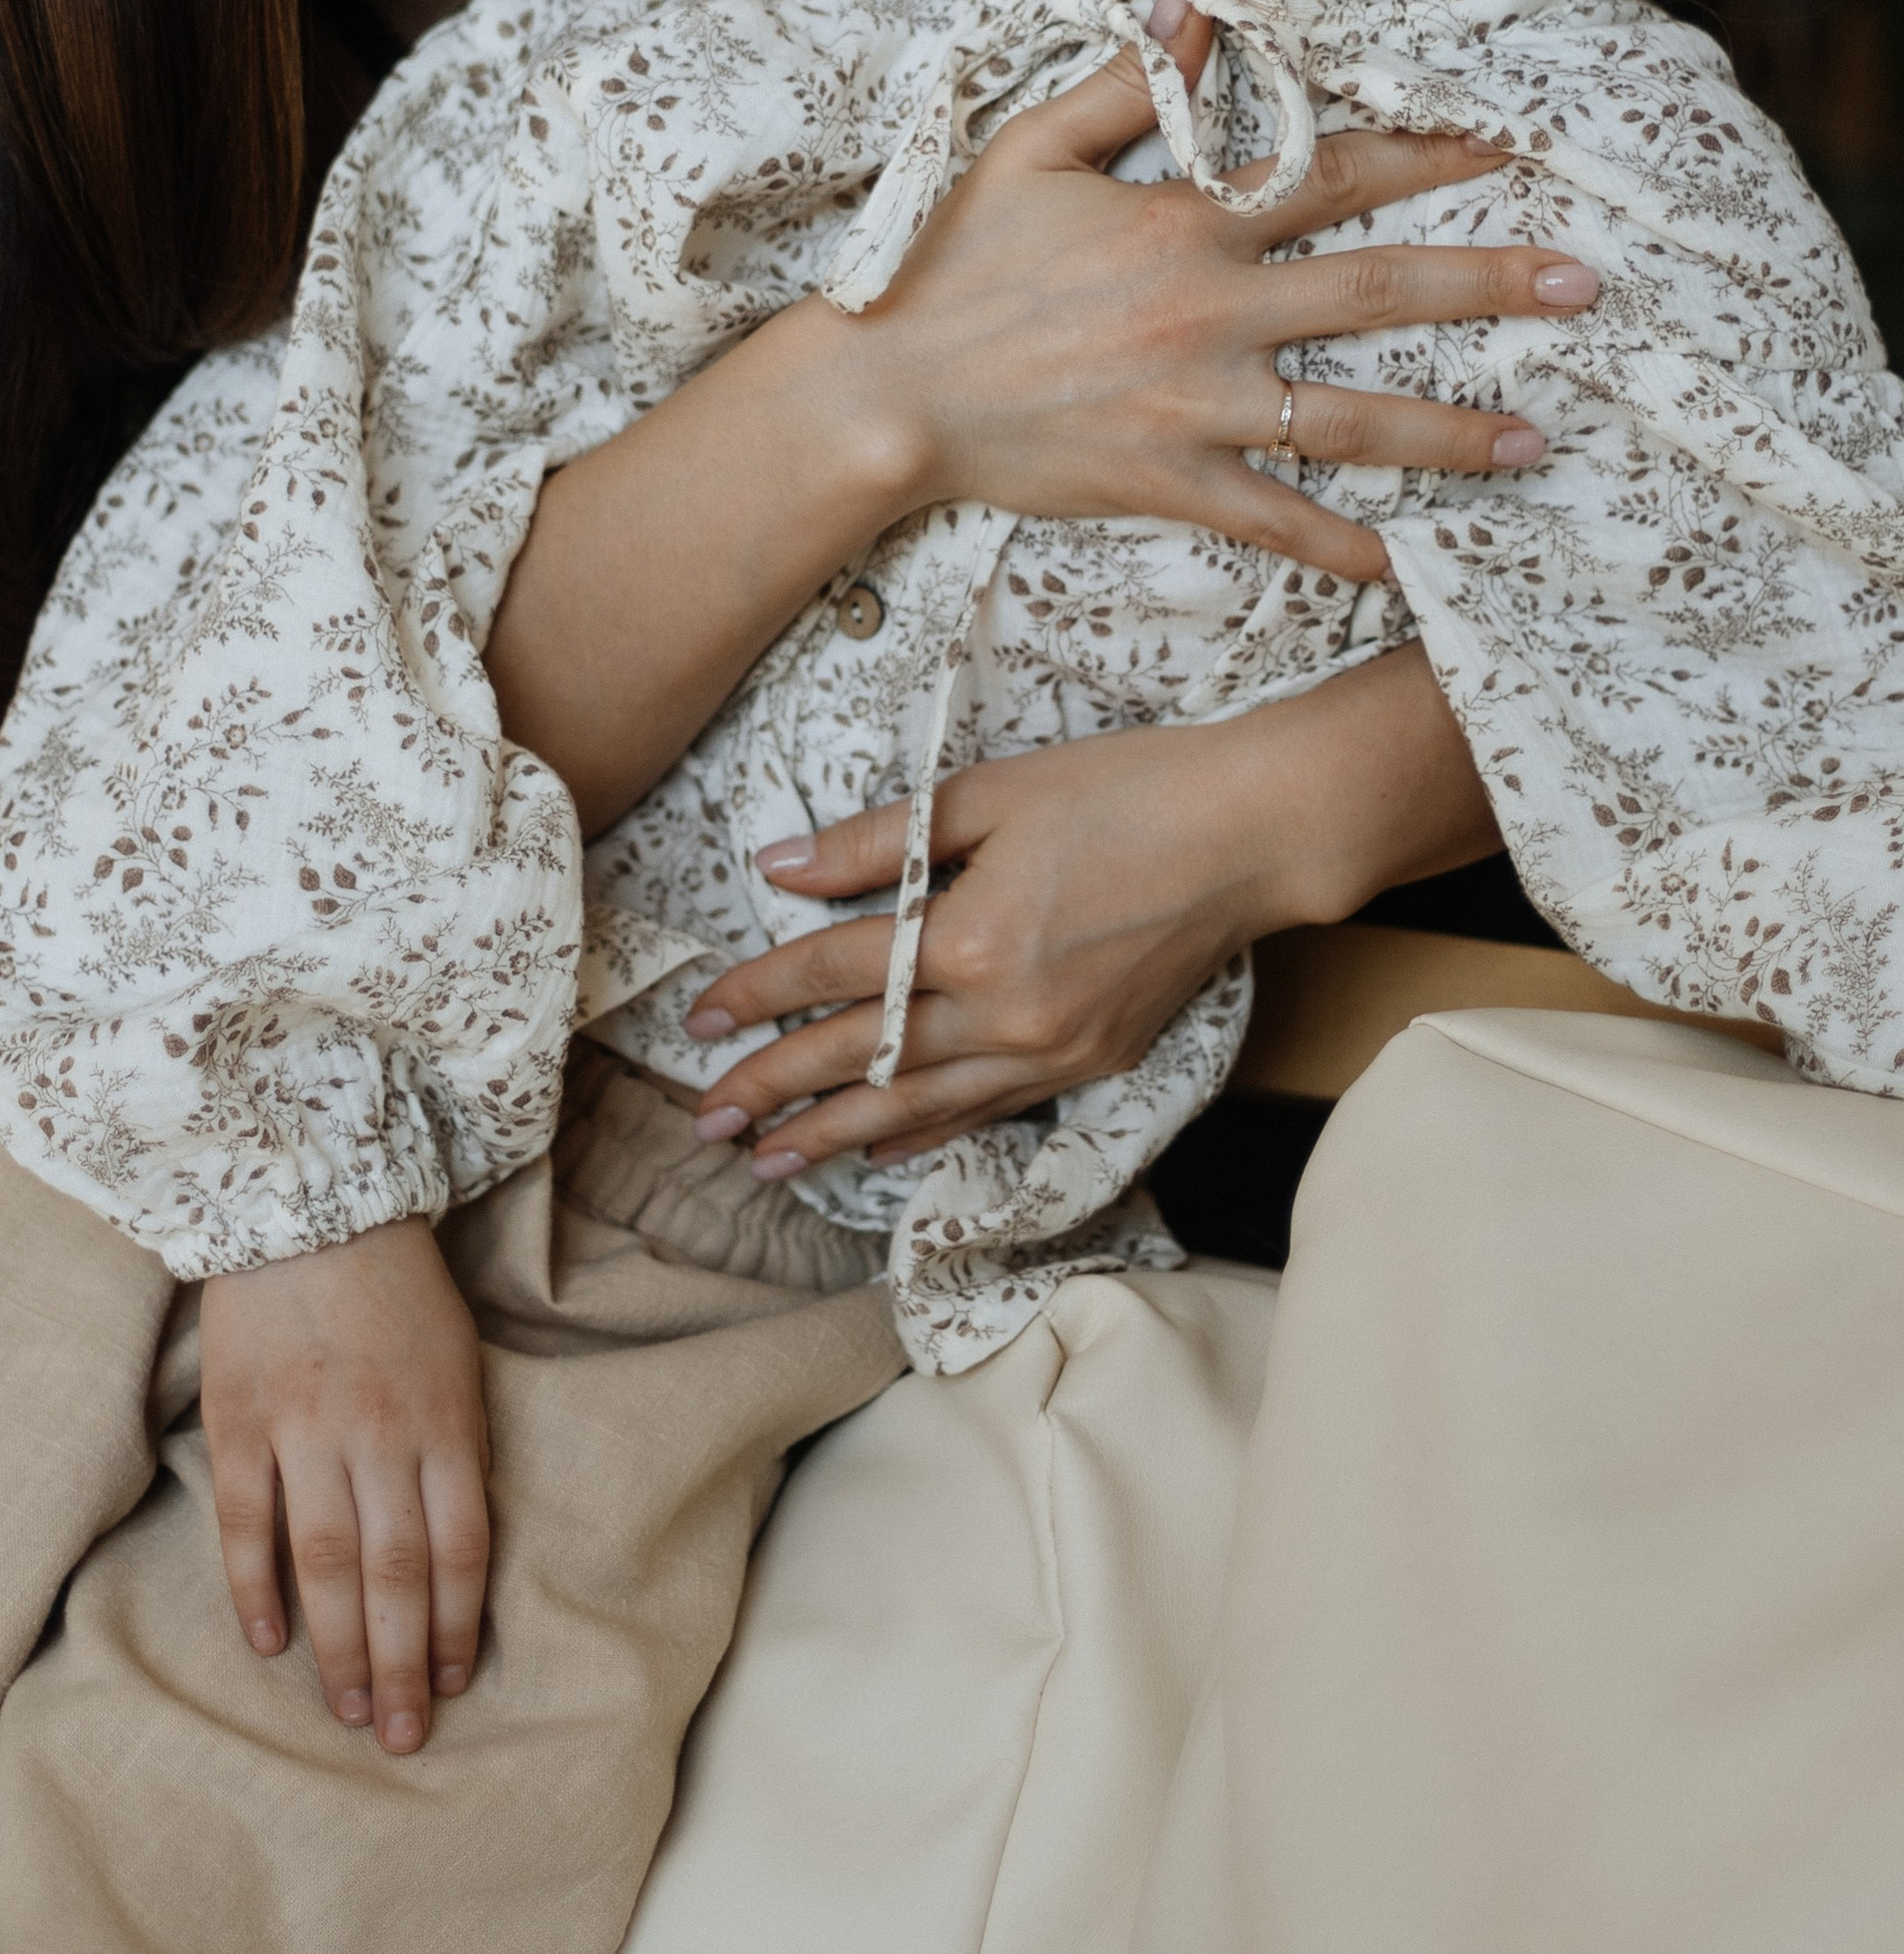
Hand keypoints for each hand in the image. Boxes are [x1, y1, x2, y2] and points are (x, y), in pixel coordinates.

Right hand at [198, 1215, 489, 1756]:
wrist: (308, 1198)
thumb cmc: (396, 1288)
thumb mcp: (458, 1360)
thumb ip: (458, 1450)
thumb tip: (459, 1552)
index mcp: (444, 1419)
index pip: (460, 1549)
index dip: (455, 1627)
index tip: (451, 1686)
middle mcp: (380, 1434)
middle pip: (396, 1575)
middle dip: (401, 1666)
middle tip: (401, 1736)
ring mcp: (305, 1429)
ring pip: (326, 1565)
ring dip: (340, 1650)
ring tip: (348, 1712)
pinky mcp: (241, 1420)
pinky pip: (249, 1523)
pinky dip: (258, 1592)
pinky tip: (273, 1645)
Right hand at [487, 32, 1596, 830]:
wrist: (885, 389)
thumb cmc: (951, 263)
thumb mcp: (1030, 149)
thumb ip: (1129, 85)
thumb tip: (1202, 12)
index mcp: (1182, 220)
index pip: (1329, 176)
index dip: (1425, 157)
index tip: (1507, 150)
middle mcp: (1207, 308)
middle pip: (1377, 292)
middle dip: (1488, 286)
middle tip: (1584, 286)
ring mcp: (1192, 403)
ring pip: (1349, 419)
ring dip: (1452, 432)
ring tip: (1538, 441)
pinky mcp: (1164, 480)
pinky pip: (1272, 518)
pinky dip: (1340, 542)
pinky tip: (1404, 562)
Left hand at [683, 649, 1498, 1174]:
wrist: (1253, 836)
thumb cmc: (1124, 791)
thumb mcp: (990, 793)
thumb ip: (874, 842)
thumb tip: (779, 870)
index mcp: (971, 937)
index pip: (835, 973)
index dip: (759, 996)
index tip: (699, 1022)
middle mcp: (1006, 1012)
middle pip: (864, 1058)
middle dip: (777, 1092)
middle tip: (706, 1123)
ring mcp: (1053, 1051)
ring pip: (920, 1107)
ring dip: (836, 1136)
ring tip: (770, 1162)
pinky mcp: (1091, 1063)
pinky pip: (987, 1113)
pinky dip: (925, 1135)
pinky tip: (879, 1152)